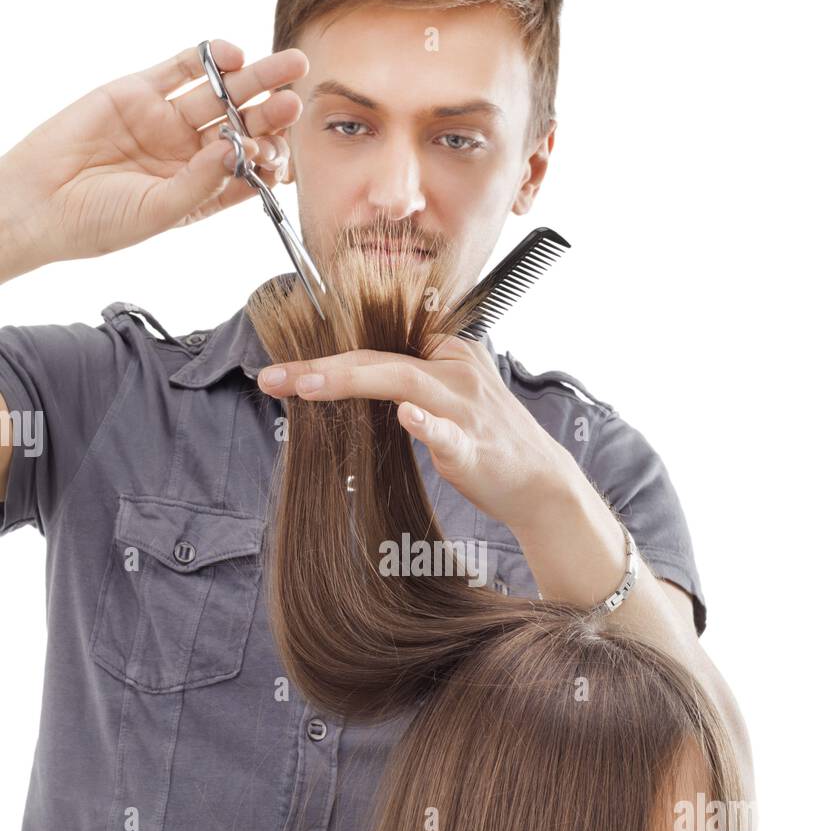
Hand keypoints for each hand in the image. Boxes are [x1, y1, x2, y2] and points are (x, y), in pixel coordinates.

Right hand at [0, 39, 305, 269]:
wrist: (39, 202)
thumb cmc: (97, 222)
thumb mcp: (159, 213)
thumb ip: (202, 184)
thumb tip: (239, 150)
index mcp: (201, 189)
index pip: (249, 170)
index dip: (270, 160)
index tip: (281, 157)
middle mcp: (189, 154)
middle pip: (242, 127)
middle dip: (272, 113)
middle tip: (298, 99)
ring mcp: (165, 120)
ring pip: (220, 93)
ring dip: (254, 79)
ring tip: (286, 68)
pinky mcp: (139, 91)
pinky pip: (181, 69)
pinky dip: (208, 57)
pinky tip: (234, 53)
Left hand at [257, 334, 580, 535]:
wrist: (539, 484)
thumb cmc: (485, 443)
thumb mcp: (446, 399)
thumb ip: (404, 385)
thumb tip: (344, 383)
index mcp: (446, 352)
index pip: (376, 345)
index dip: (326, 355)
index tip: (281, 372)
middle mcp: (455, 370)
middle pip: (379, 358)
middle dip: (321, 366)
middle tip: (273, 378)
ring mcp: (466, 406)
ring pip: (403, 380)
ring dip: (352, 380)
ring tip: (307, 387)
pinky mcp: (474, 445)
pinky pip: (447, 431)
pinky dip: (426, 423)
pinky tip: (406, 416)